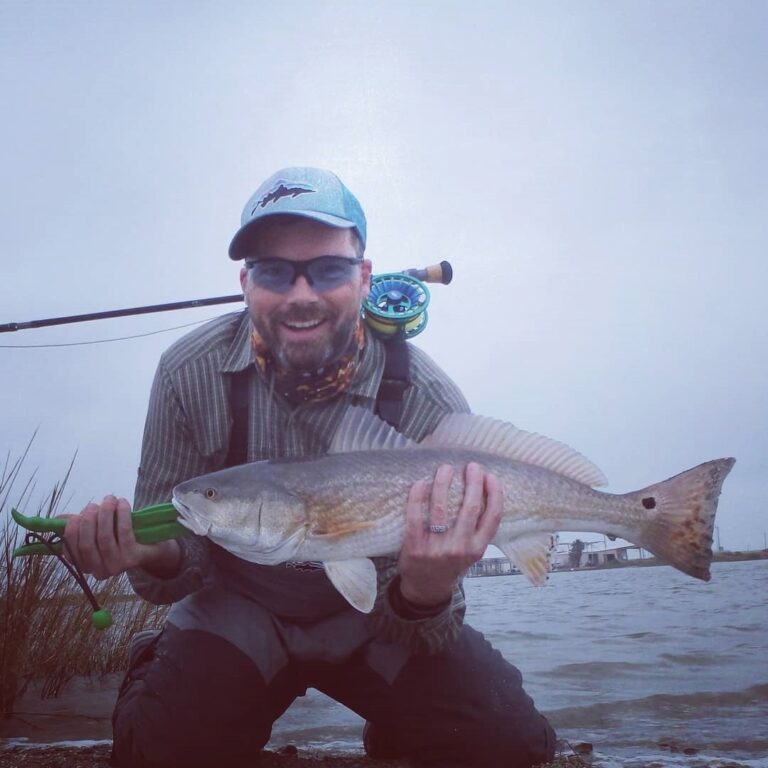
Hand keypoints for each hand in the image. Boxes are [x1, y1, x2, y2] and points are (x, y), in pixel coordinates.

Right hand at [61, 495, 180, 579]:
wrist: (152, 547)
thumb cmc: (120, 537)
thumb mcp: (98, 533)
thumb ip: (79, 526)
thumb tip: (58, 519)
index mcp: (86, 566)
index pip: (71, 551)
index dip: (71, 532)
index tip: (75, 516)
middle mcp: (99, 571)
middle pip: (86, 544)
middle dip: (87, 521)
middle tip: (93, 505)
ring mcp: (116, 566)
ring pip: (104, 538)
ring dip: (105, 514)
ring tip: (109, 499)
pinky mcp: (133, 558)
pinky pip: (124, 533)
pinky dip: (122, 515)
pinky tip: (122, 503)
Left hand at [397, 462, 502, 606]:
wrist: (426, 590)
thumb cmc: (450, 564)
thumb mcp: (471, 553)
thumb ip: (476, 530)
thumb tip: (480, 492)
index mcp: (477, 549)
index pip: (492, 518)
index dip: (495, 494)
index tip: (491, 477)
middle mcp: (460, 549)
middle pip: (470, 508)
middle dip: (473, 482)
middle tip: (471, 466)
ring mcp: (437, 549)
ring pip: (442, 509)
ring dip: (444, 483)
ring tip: (446, 468)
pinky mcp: (415, 548)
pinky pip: (415, 518)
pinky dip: (417, 498)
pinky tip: (420, 483)